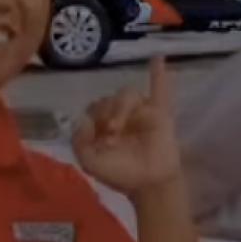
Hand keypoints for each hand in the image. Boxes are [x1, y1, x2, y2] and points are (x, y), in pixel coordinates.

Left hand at [72, 56, 180, 195]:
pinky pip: (161, 90)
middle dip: (106, 114)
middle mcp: (122, 115)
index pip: (94, 108)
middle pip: (109, 99)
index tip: (100, 137)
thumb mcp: (89, 161)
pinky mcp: (160, 114)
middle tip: (112, 136)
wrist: (149, 184)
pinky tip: (158, 57)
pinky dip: (159, 74)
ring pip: (128, 94)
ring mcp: (142, 113)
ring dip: (121, 108)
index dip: (93, 118)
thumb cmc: (121, 175)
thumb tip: (85, 118)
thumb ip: (79, 140)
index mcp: (104, 125)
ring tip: (119, 127)